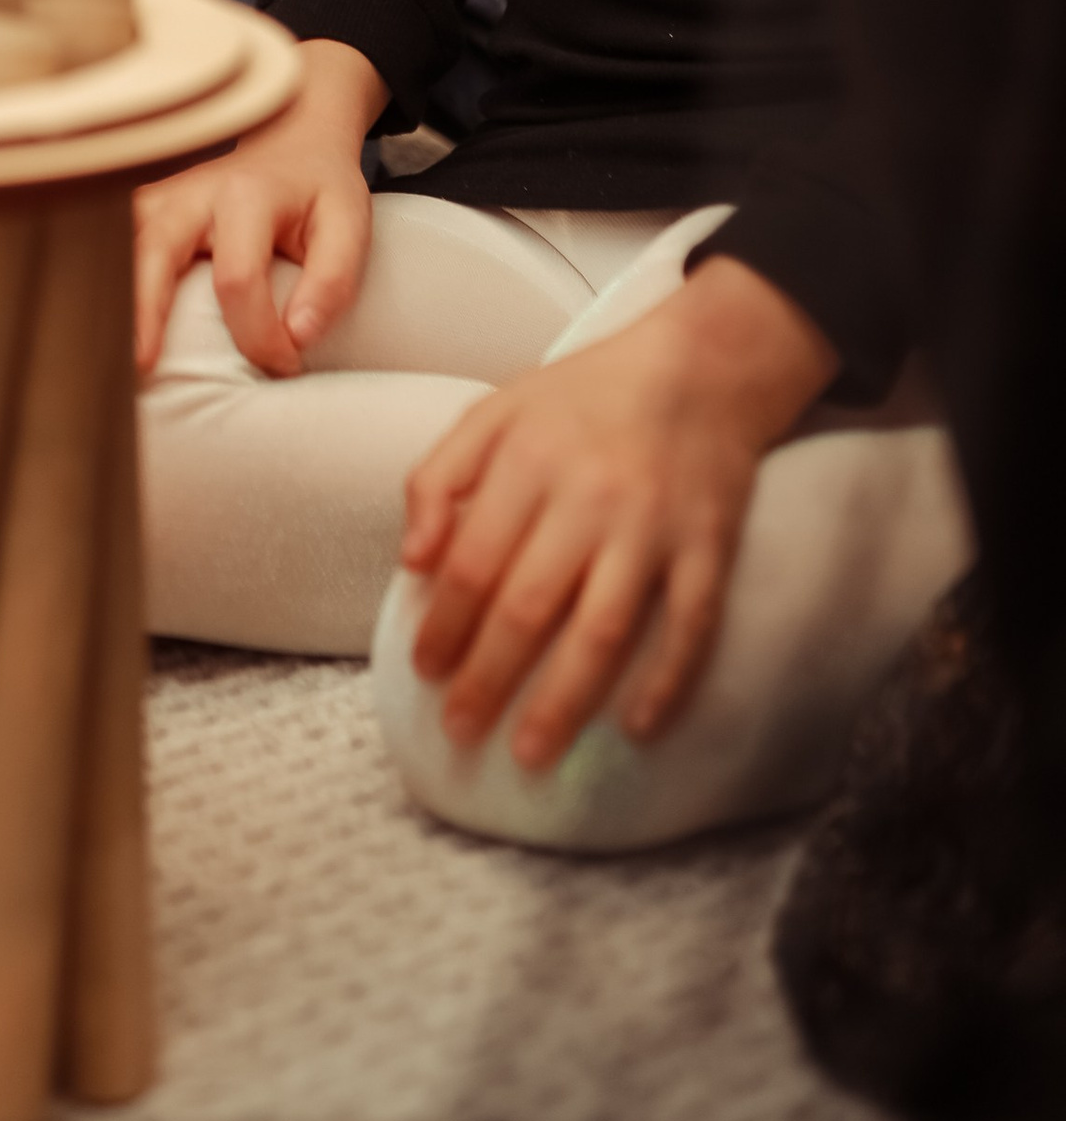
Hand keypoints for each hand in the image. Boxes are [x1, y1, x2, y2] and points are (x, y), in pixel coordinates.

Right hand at [130, 36, 382, 373]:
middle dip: (145, 311)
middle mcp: (193, 191)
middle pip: (155, 249)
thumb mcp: (348, 226)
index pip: (238, 277)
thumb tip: (298, 338)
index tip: (285, 365)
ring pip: (121, 243)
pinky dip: (108, 284)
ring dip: (114, 296)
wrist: (292, 142)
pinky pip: (114, 245)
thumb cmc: (319, 192)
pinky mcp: (147, 211)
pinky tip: (109, 326)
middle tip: (140, 369)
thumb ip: (332, 282)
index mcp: (247, 194)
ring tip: (110, 354)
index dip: (258, 333)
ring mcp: (162, 199)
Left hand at [399, 254, 835, 771]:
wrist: (698, 367)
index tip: (424, 670)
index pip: (473, 562)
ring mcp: (654, 527)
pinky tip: (637, 730)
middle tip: (461, 731)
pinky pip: (691, 627)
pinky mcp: (709, 547)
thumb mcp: (494, 410)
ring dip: (566, 701)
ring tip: (531, 754)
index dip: (444, 624)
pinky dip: (667, 682)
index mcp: (528, 463)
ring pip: (605, 630)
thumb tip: (412, 560)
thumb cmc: (583, 397)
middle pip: (530, 606)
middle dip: (489, 678)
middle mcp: (589, 498)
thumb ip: (439, 476)